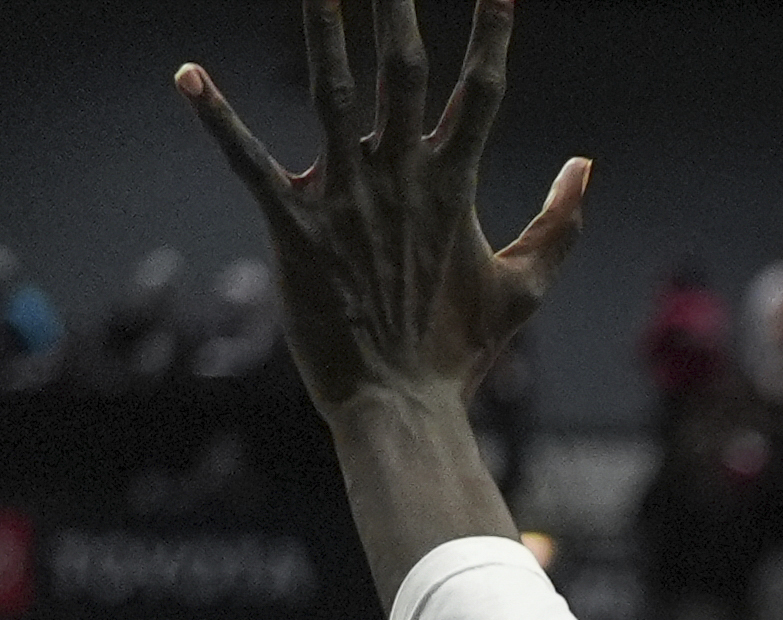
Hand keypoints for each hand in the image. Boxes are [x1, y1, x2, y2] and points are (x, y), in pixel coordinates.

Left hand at [177, 0, 587, 414]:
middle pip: (403, 70)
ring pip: (330, 92)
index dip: (491, 33)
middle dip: (396, 5)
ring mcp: (346, 198)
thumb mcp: (522, 288)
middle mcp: (401, 178)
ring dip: (322, 28)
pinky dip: (216, 117)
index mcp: (454, 187)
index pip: (480, 93)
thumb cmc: (457, 351)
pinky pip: (249, 161)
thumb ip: (558, 224)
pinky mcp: (294, 225)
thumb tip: (585, 165)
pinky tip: (186, 74)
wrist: (400, 405)